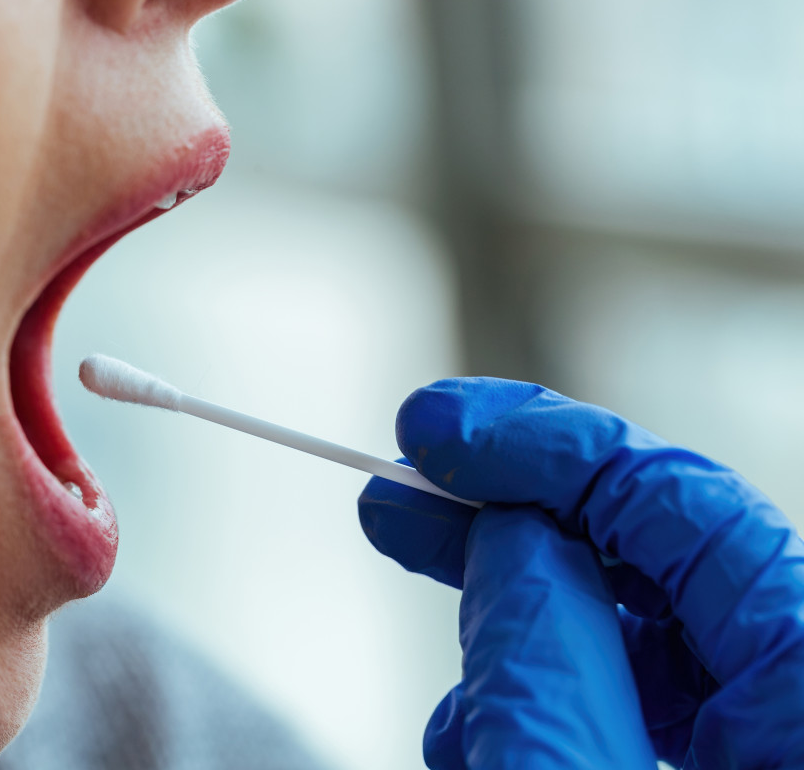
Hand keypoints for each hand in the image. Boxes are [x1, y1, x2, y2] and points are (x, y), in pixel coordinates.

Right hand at [358, 378, 803, 768]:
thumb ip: (546, 662)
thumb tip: (506, 536)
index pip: (685, 502)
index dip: (544, 445)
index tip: (428, 429)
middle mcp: (788, 706)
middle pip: (653, 555)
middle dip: (511, 511)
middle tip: (402, 488)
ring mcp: (751, 746)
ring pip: (628, 631)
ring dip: (507, 601)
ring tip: (416, 587)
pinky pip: (622, 706)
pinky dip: (533, 692)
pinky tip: (465, 720)